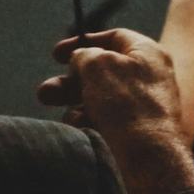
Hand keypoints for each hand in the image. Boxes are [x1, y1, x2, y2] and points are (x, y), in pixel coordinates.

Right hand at [37, 29, 193, 193]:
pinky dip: (87, 122)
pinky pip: (103, 120)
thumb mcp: (100, 65)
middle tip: (45, 93)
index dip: (83, 42)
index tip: (55, 54)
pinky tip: (82, 128)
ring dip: (72, 104)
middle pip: (100, 72)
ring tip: (65, 117)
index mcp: (148, 53)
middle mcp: (147, 77)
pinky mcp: (134, 129)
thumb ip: (85, 55)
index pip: (114, 38)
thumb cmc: (127, 104)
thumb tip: (81, 59)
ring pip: (97, 98)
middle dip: (68, 83)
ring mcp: (142, 104)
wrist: (148, 155)